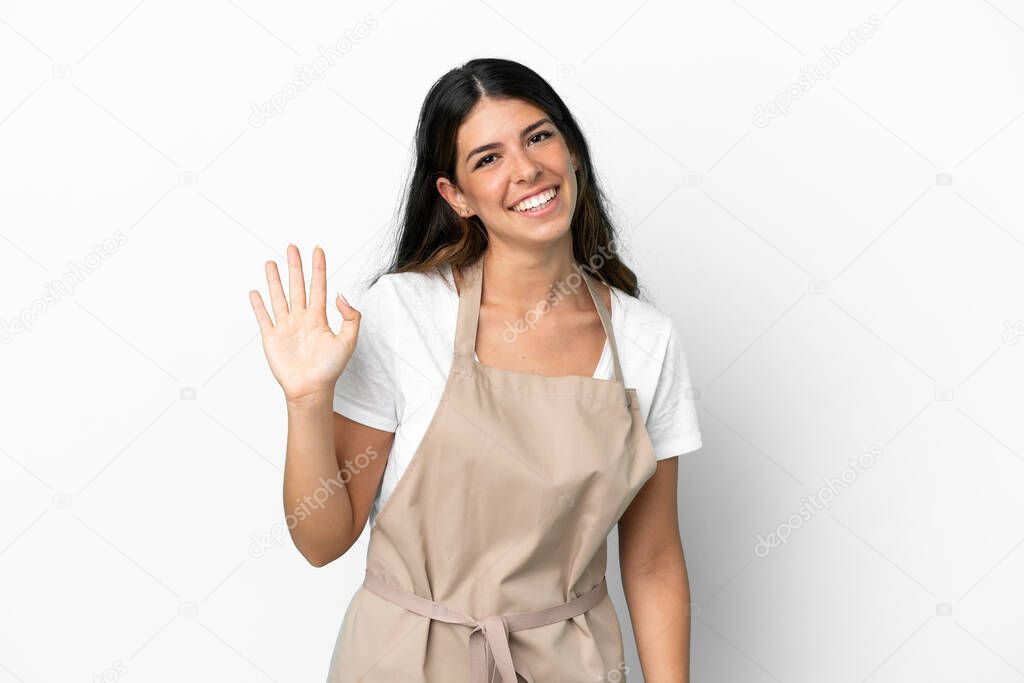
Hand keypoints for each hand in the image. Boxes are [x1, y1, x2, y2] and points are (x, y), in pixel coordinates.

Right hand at [249, 244, 359, 403]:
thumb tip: (340, 295)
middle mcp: (301, 319)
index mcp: (319, 318)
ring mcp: (285, 327)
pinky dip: (258, 305)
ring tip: (271, 262)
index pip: (318, 286)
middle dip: (295, 266)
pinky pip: (263, 317)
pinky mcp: (271, 338)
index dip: (318, 268)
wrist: (310, 389)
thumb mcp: (348, 341)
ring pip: (279, 297)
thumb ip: (350, 317)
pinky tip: (255, 292)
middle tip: (292, 247)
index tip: (318, 250)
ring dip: (275, 280)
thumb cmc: (330, 369)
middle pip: (297, 286)